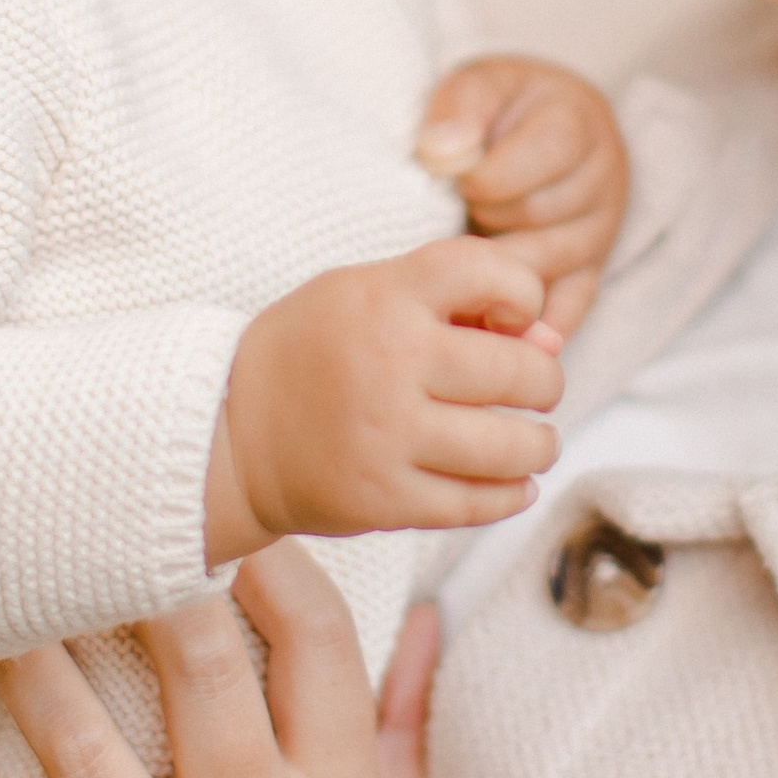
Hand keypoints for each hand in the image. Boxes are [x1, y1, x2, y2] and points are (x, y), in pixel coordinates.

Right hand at [205, 234, 559, 566]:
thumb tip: (551, 341)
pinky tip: (512, 483)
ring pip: (512, 447)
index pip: (494, 273)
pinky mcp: (383, 500)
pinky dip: (511, 494)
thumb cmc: (313, 353)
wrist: (227, 435)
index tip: (512, 318)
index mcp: (385, 298)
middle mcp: (389, 363)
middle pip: (521, 373)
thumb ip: (456, 303)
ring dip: (540, 445)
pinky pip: (478, 504)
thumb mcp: (366, 295)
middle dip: (546, 384)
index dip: (525, 294)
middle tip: (535, 391)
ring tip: (533, 442)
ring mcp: (386, 437)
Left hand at [417, 55, 628, 335]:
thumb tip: (439, 153)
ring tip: (459, 257)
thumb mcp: (476, 86)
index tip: (457, 178)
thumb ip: (458, 108)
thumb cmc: (497, 110)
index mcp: (578, 123)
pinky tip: (493, 337)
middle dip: (489, 217)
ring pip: (548, 266)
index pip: (547, 155)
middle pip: (543, 215)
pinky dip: (532, 328)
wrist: (532, 130)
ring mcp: (600, 233)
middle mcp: (603, 180)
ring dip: (496, 265)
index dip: (490, 174)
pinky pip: (569, 311)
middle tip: (459, 211)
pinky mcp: (590, 274)